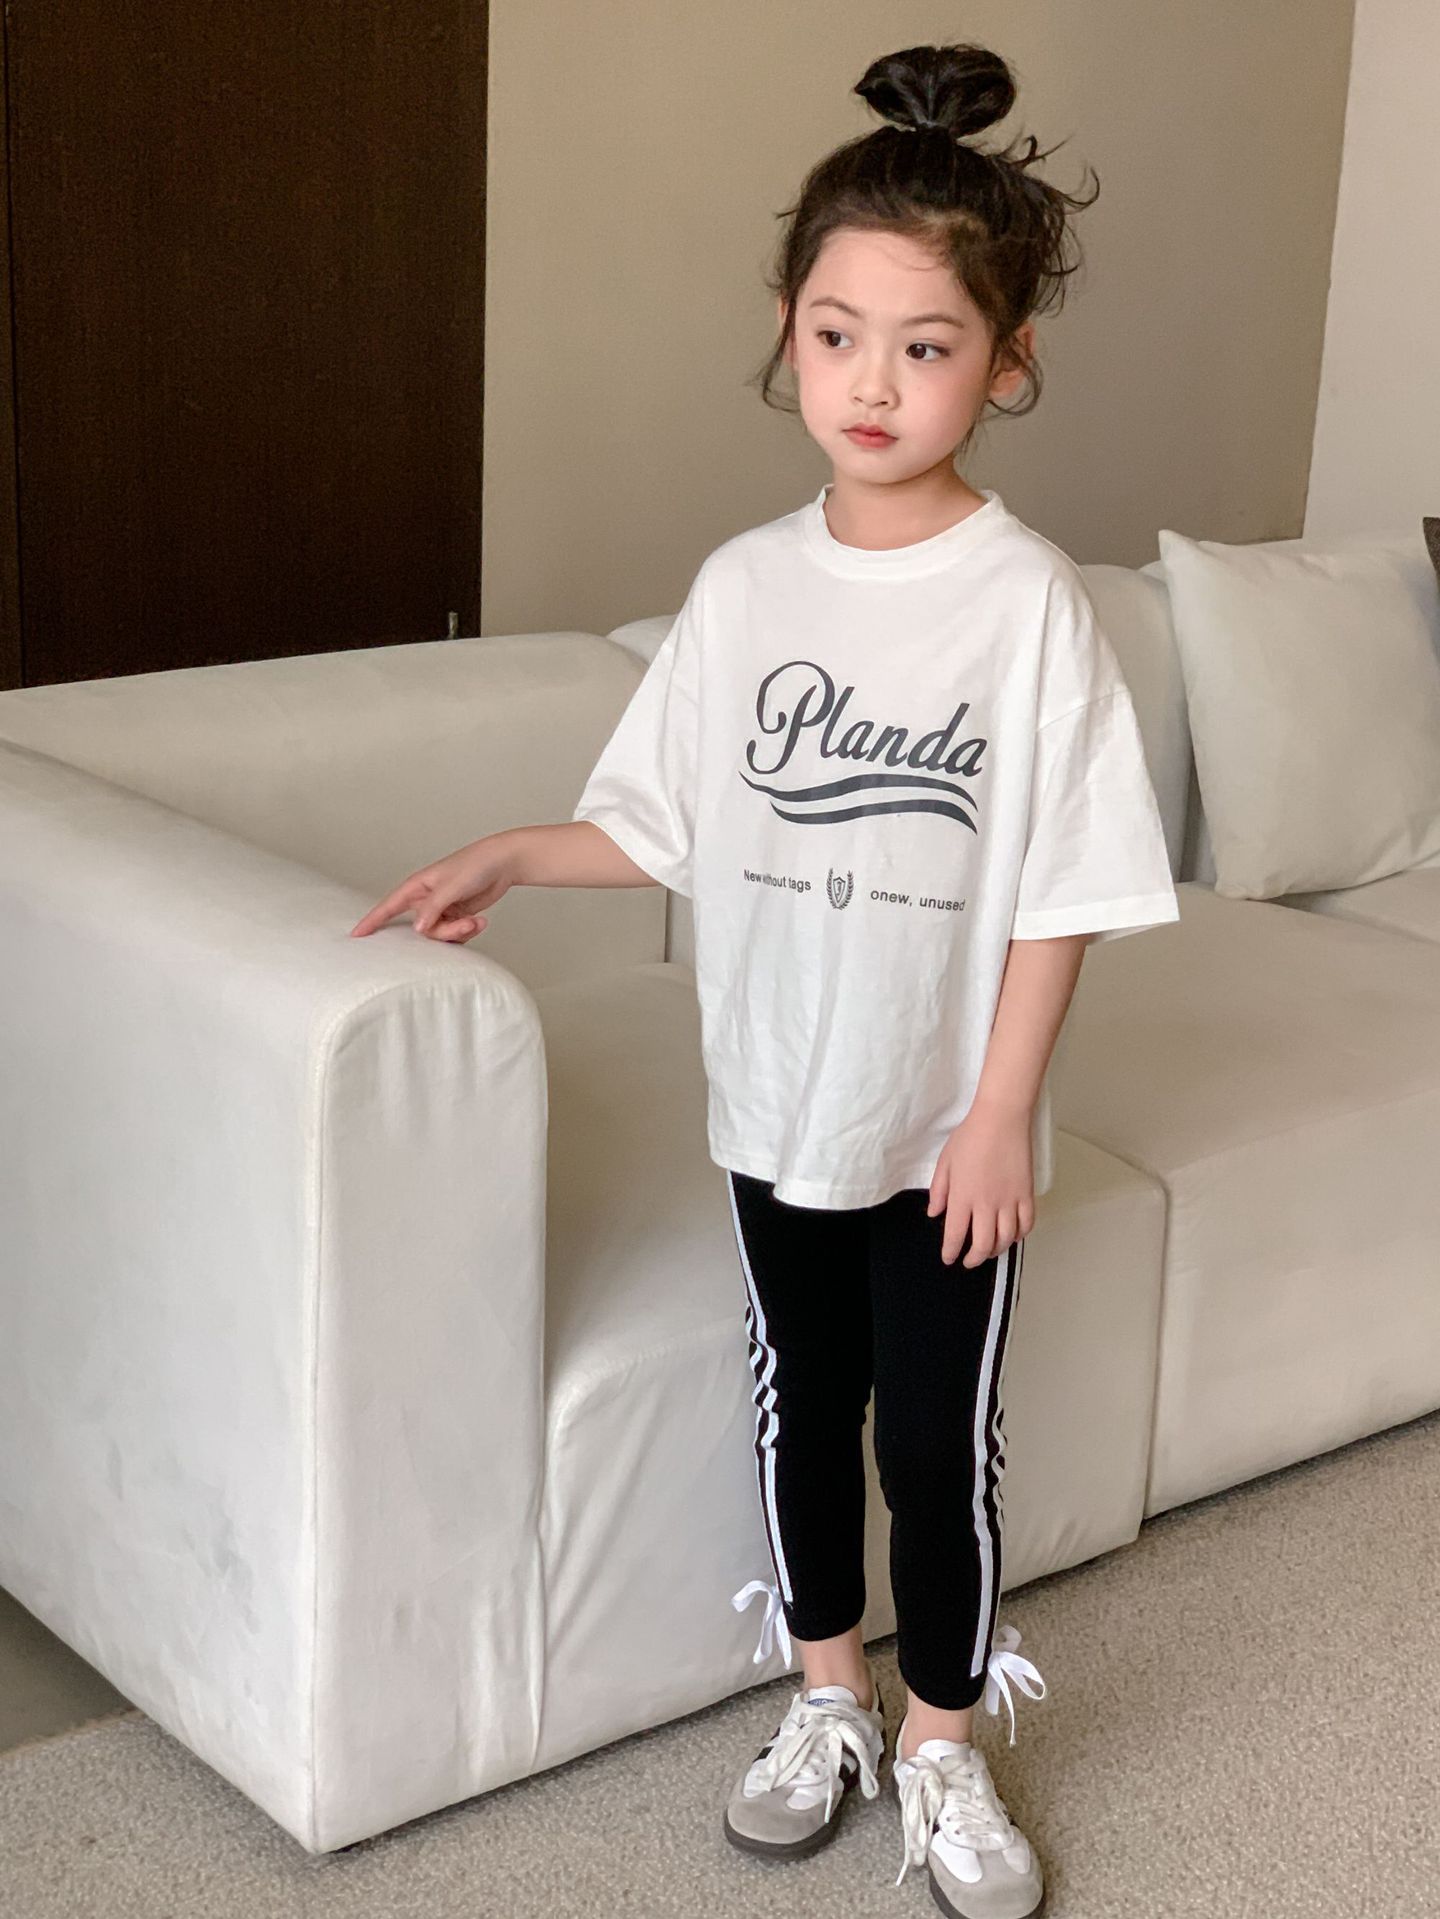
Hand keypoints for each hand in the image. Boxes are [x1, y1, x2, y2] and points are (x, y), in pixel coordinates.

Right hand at [348, 834, 515, 942]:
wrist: (502, 864)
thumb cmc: (475, 865)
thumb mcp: (451, 886)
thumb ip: (433, 909)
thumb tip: (417, 930)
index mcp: (417, 887)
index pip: (388, 907)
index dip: (372, 921)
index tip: (355, 935)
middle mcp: (426, 900)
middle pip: (422, 931)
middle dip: (444, 932)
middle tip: (465, 924)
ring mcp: (442, 910)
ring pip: (439, 936)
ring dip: (459, 932)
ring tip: (476, 921)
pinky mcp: (456, 916)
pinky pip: (454, 935)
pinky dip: (468, 931)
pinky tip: (481, 921)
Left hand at [927, 1101, 1035, 1268]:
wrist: (1001, 1119)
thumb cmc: (970, 1137)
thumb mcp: (945, 1162)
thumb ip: (939, 1190)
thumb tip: (934, 1213)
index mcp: (963, 1197)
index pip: (956, 1235)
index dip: (951, 1252)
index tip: (949, 1259)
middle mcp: (987, 1204)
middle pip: (983, 1245)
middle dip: (975, 1259)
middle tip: (969, 1261)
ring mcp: (1009, 1200)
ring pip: (1006, 1239)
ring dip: (997, 1250)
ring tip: (989, 1251)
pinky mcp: (1026, 1194)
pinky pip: (1026, 1224)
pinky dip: (1019, 1235)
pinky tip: (1012, 1236)